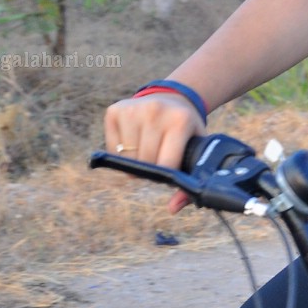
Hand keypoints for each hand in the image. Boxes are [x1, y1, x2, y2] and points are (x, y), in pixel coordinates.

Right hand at [103, 94, 204, 212]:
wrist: (173, 99)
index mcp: (180, 121)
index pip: (165, 164)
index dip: (164, 175)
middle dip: (149, 169)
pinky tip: (134, 141)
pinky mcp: (114, 111)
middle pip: (144, 162)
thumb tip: (172, 209)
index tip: (168, 171)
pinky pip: (112, 148)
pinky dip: (120, 153)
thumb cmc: (186, 131)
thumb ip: (189, 182)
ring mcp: (132, 109)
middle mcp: (155, 112)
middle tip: (158, 159)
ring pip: (126, 158)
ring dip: (134, 162)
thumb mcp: (196, 150)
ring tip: (147, 150)